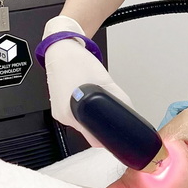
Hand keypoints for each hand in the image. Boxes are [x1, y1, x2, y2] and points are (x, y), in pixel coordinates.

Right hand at [42, 15, 133, 144]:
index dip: (107, 138)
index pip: (94, 138)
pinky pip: (75, 115)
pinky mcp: (58, 107)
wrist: (61, 49)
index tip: (115, 135)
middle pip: (88, 132)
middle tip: (109, 114)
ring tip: (96, 101)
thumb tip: (129, 112)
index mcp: (72, 112)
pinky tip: (87, 99)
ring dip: (92, 118)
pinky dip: (83, 111)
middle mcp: (63, 116)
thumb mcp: (106, 81)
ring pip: (82, 124)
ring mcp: (59, 113)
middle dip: (101, 125)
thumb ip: (119, 99)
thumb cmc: (78, 62)